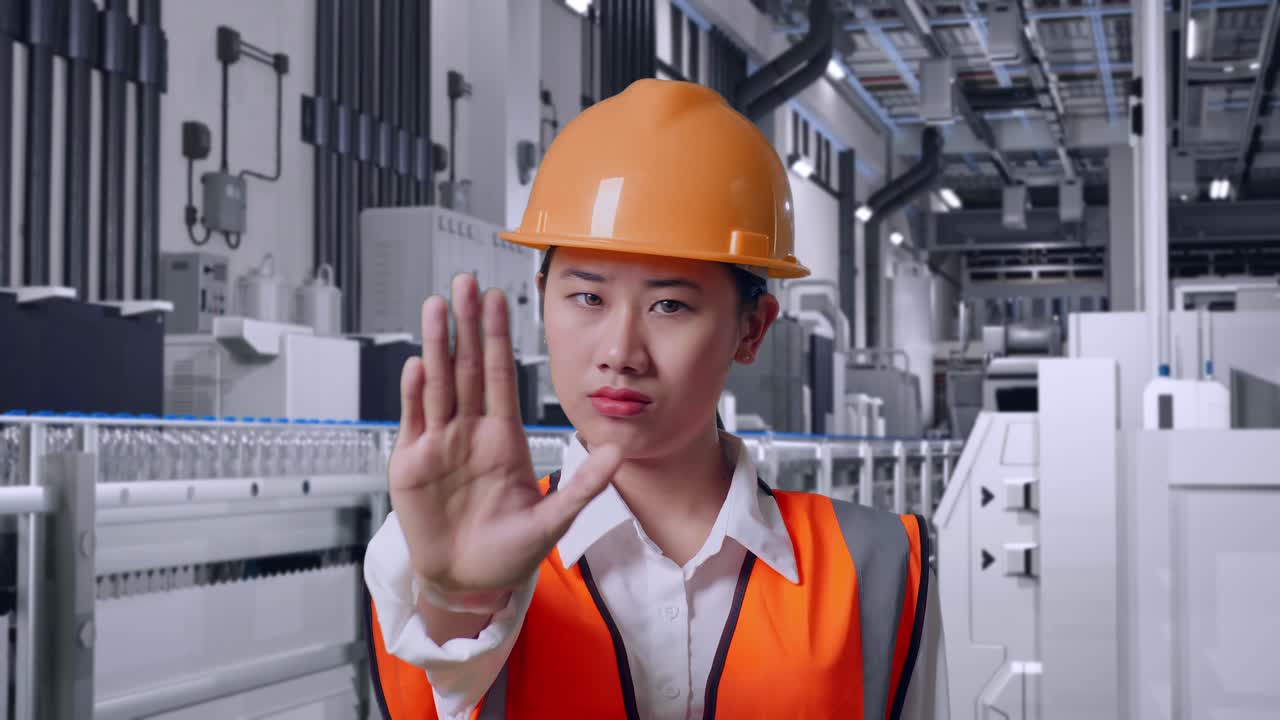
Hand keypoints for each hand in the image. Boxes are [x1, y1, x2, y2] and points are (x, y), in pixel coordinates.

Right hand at [389, 273, 621, 601]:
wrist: (468, 583)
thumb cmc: (509, 551)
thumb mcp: (553, 520)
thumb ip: (582, 486)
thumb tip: (617, 452)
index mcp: (504, 437)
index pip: (502, 376)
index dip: (499, 337)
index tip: (499, 300)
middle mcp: (470, 432)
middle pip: (467, 368)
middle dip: (466, 325)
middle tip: (464, 283)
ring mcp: (439, 444)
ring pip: (438, 384)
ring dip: (437, 345)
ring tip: (436, 306)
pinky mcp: (411, 465)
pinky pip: (414, 421)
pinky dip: (414, 393)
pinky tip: (417, 364)